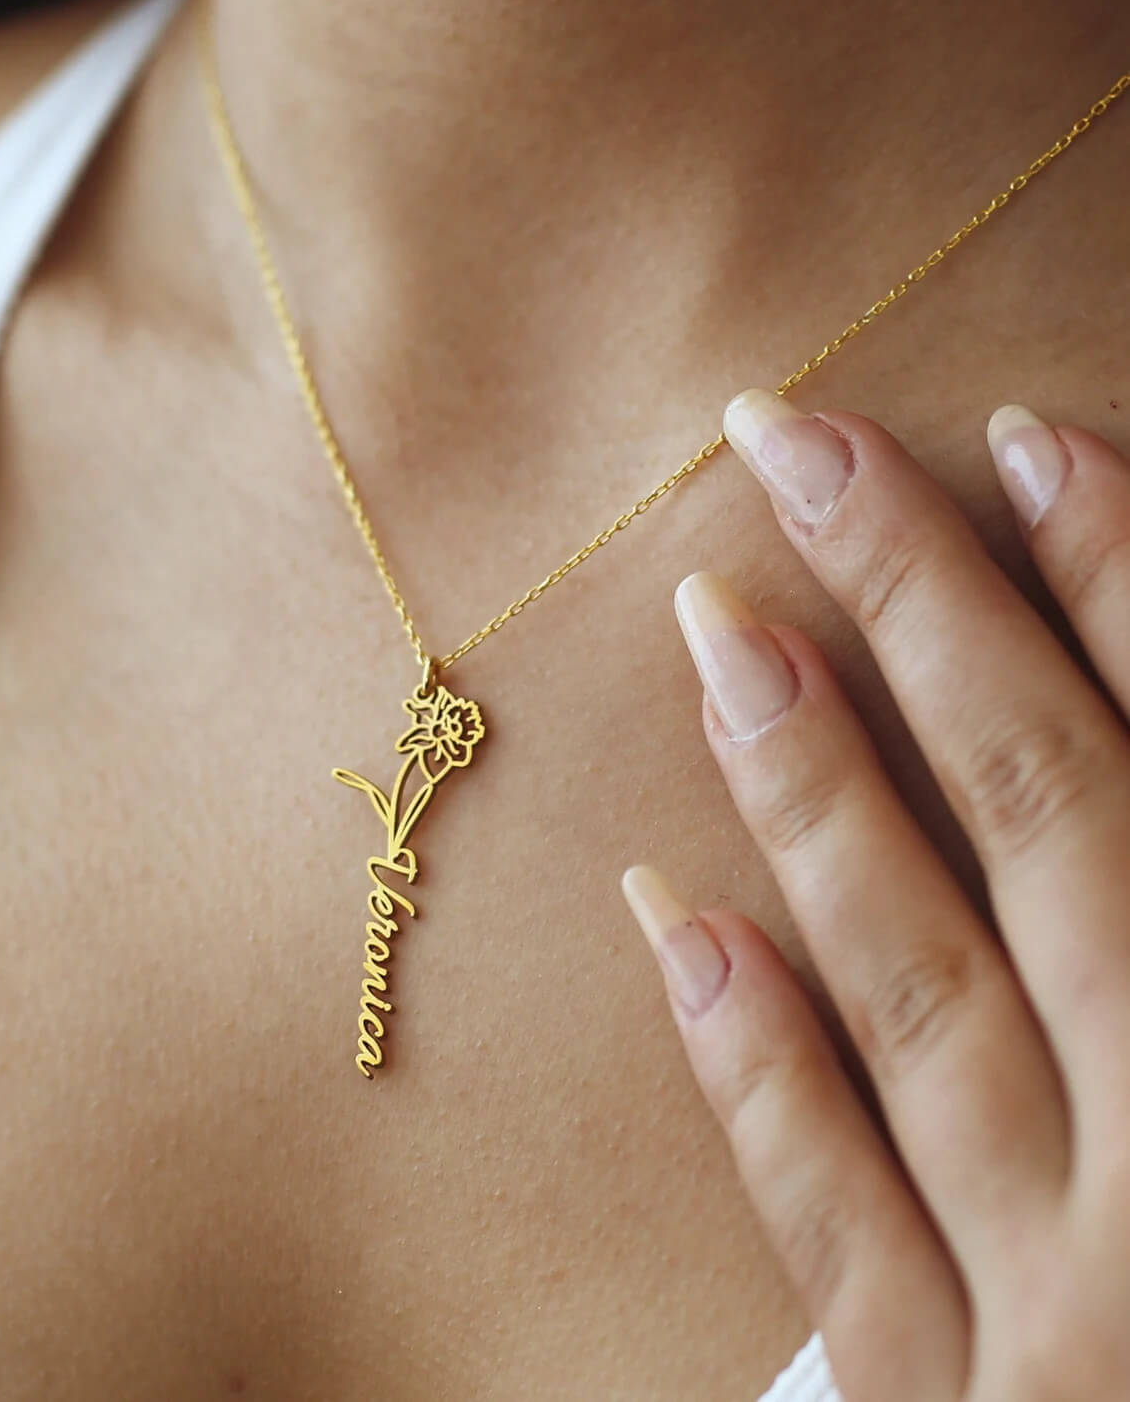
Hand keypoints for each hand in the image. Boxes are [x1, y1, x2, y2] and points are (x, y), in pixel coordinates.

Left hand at [622, 389, 1129, 1400]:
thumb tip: (1116, 821)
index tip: (1028, 436)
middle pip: (1064, 834)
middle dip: (938, 617)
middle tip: (796, 439)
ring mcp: (1066, 1317)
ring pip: (927, 992)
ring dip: (821, 793)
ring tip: (719, 616)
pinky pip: (837, 1227)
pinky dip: (757, 1065)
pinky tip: (666, 907)